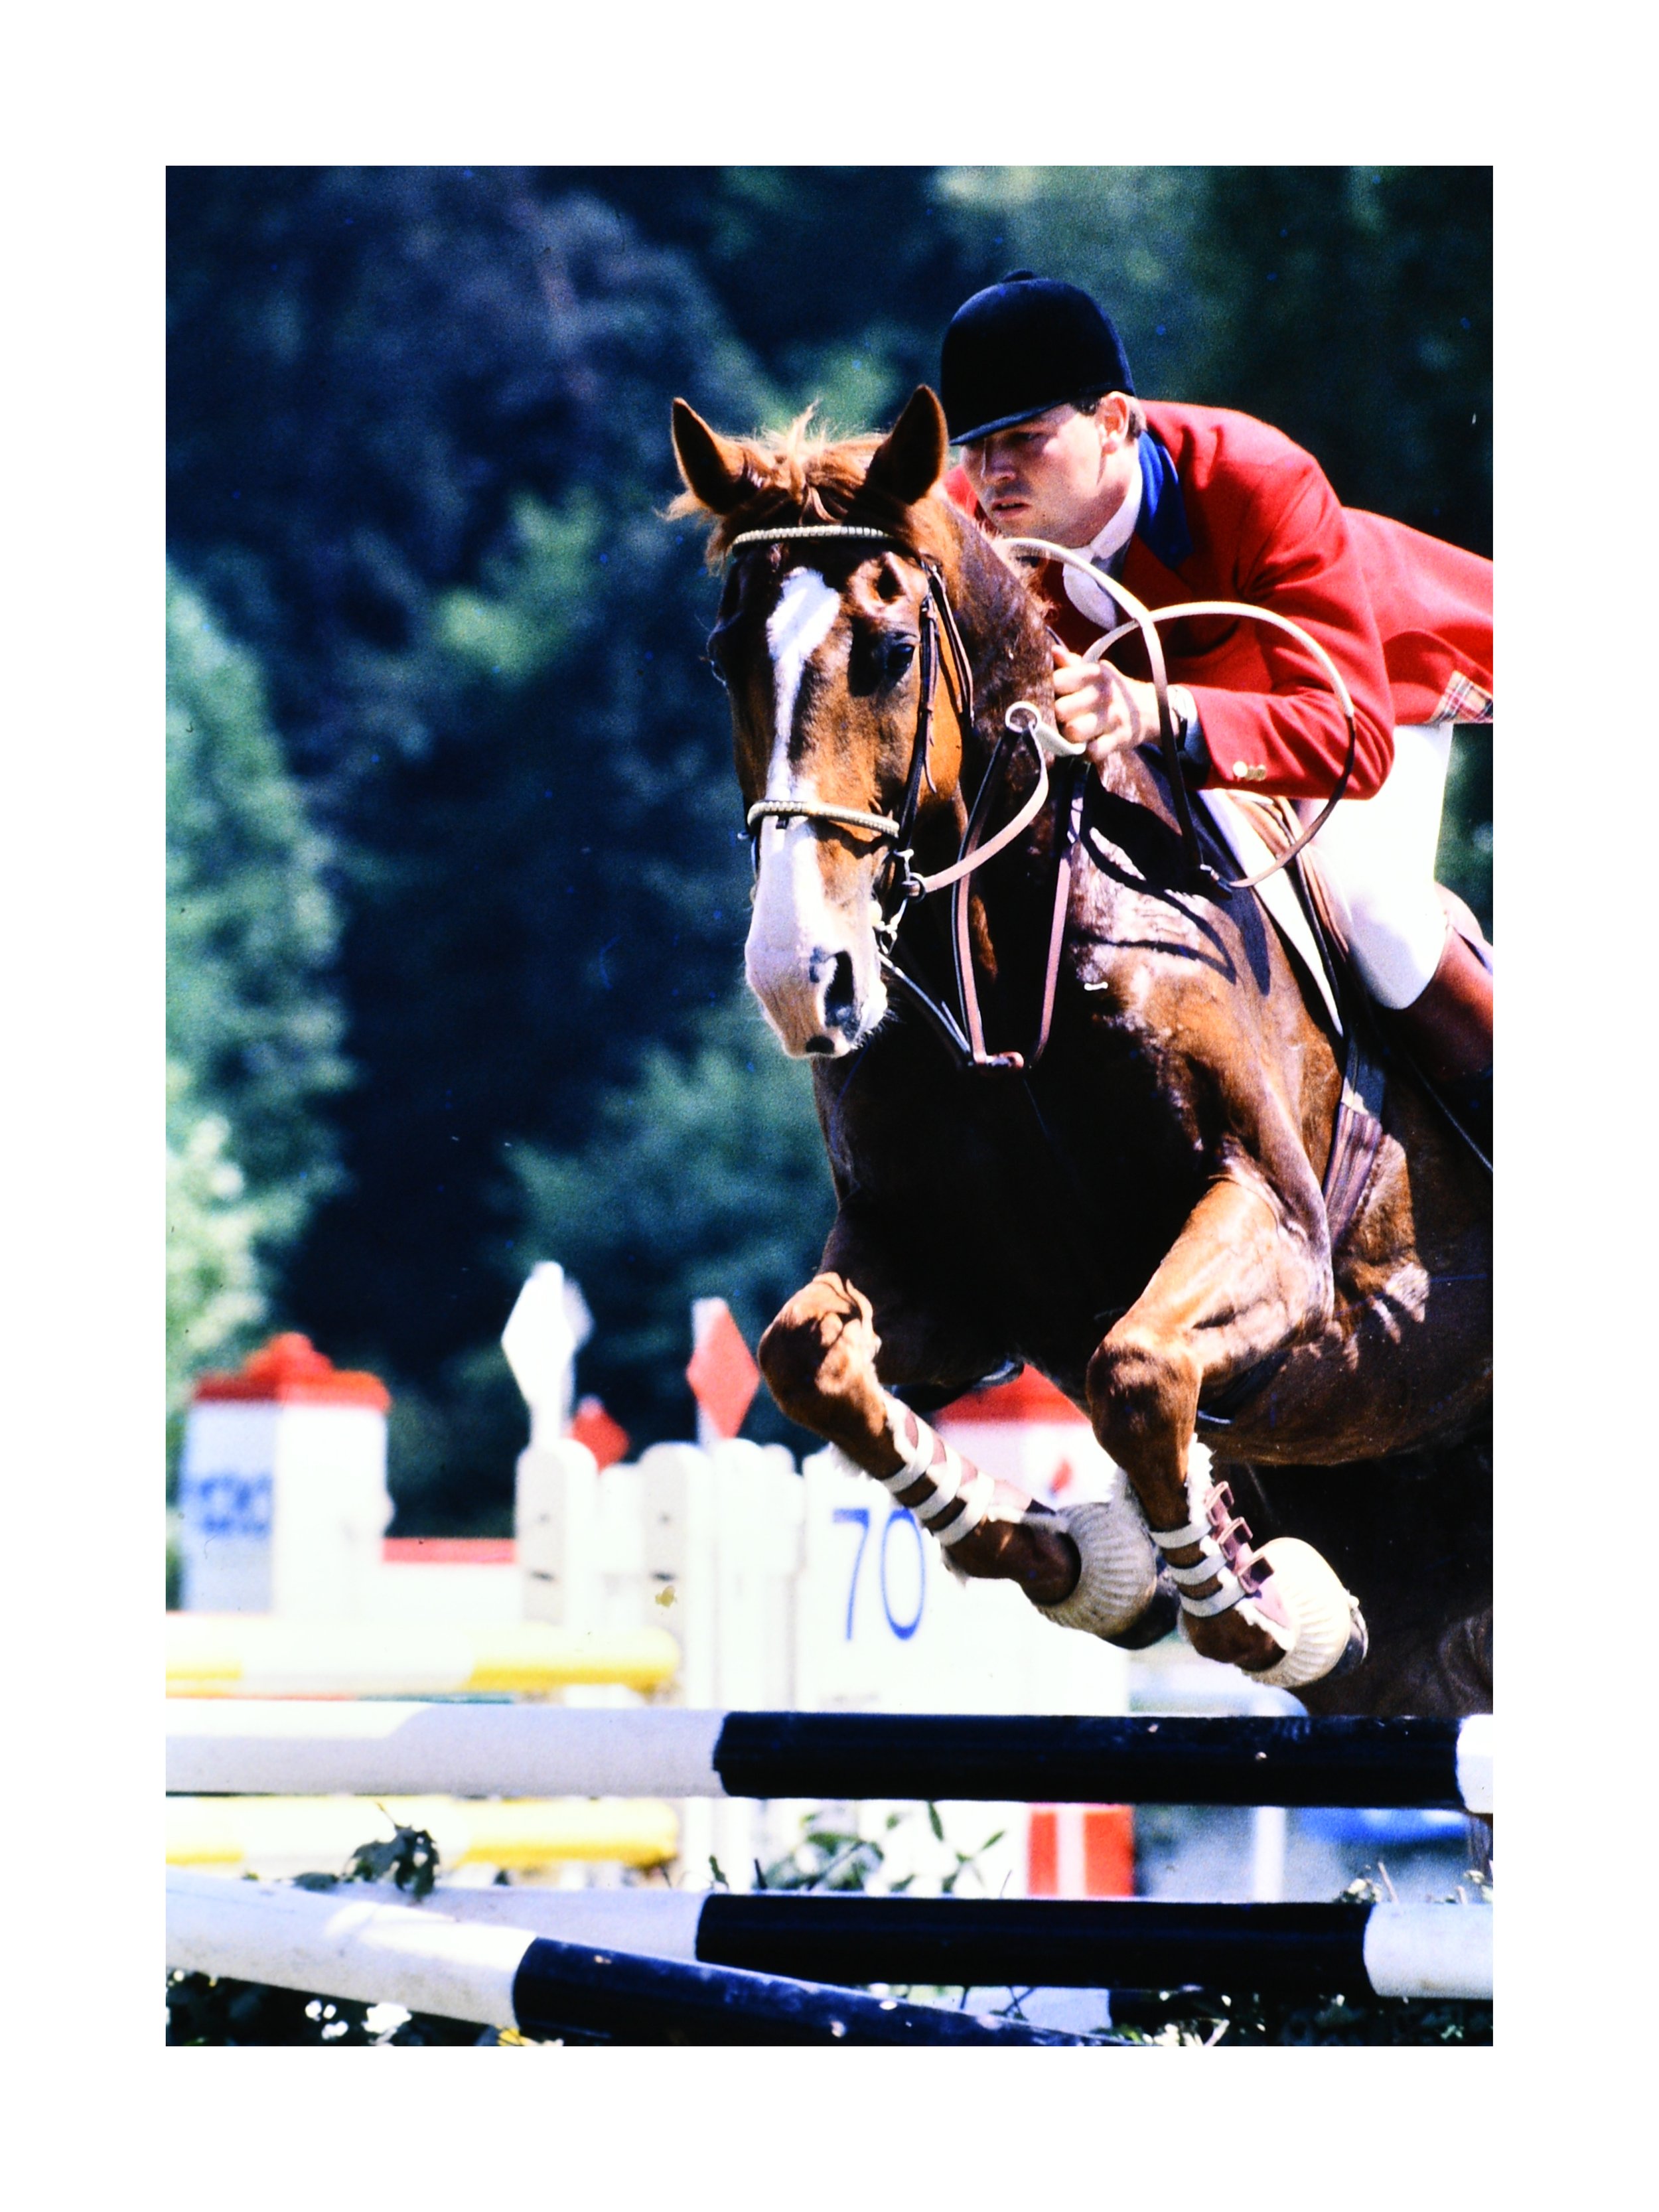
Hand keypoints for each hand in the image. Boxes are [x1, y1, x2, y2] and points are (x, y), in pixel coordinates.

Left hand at [1052, 644, 1185, 770]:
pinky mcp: (1118, 740)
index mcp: (1094, 674)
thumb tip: (1053, 651)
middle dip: (1055, 716)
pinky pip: (1093, 752)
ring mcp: (1112, 719)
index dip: (1048, 690)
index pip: (1057, 681)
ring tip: (1070, 732)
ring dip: (1067, 736)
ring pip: (1074, 732)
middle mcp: (1103, 695)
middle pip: (1061, 709)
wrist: (1150, 708)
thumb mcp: (1096, 672)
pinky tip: (1085, 744)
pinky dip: (1086, 752)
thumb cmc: (1111, 690)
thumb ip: (1072, 664)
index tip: (1052, 694)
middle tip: (1060, 717)